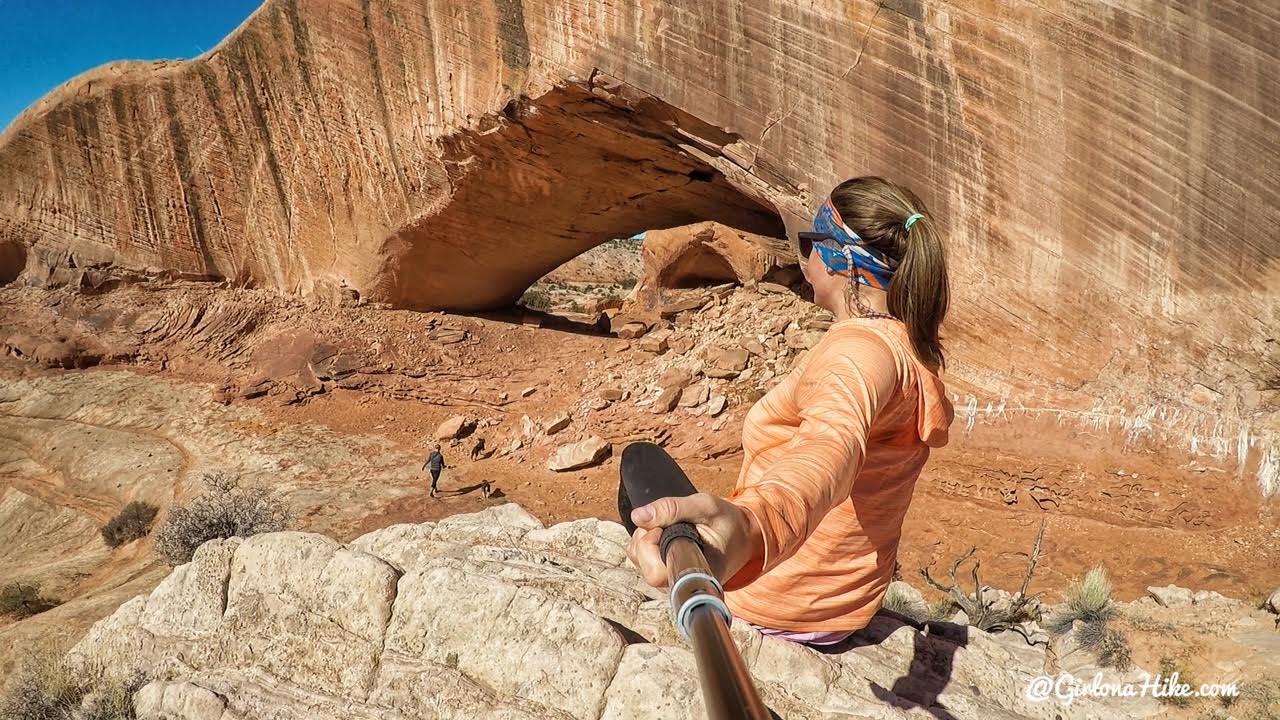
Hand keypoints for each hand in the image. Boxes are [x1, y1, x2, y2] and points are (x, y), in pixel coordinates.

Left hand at [625, 493, 759, 588]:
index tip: (664, 529)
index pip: (657, 574)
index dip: (651, 548)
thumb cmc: (728, 524)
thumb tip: (638, 516)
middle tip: (666, 524)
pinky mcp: (665, 573)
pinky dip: (644, 540)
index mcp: (696, 575)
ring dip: (645, 538)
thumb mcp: (706, 506)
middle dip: (646, 539)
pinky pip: (640, 558)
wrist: (741, 536)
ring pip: (639, 562)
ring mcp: (672, 580)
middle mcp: (682, 583)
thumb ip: (673, 508)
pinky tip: (663, 532)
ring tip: (668, 527)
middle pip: (645, 569)